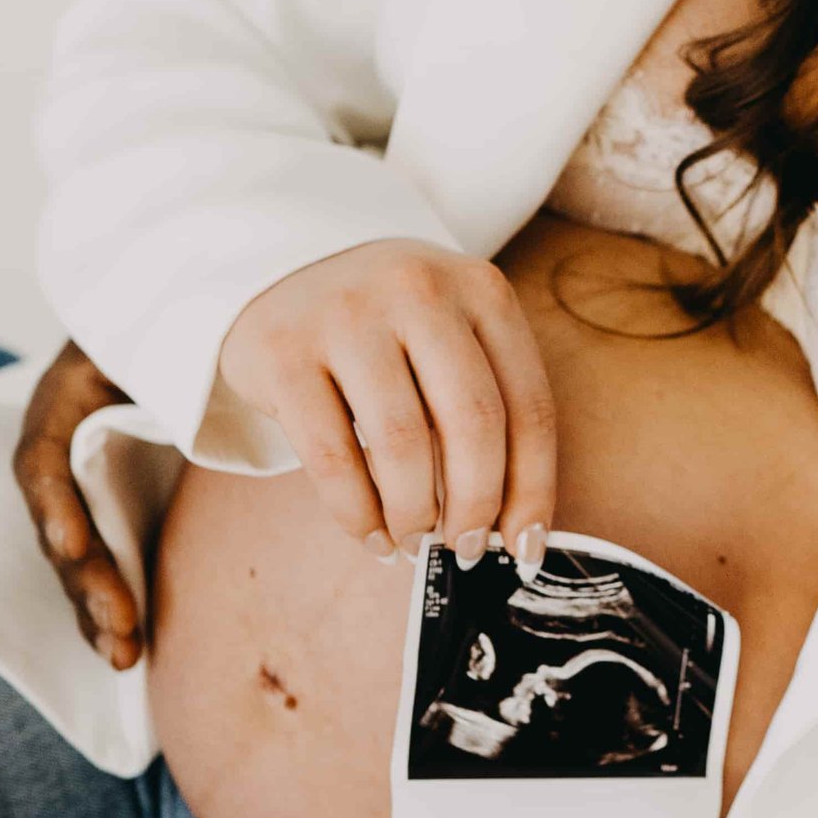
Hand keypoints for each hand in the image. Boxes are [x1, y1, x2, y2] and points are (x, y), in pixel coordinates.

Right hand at [13, 340, 143, 666]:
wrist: (156, 336)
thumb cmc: (159, 333)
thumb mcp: (151, 339)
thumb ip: (165, 365)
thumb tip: (204, 385)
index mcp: (60, 408)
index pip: (43, 463)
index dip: (56, 508)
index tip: (74, 547)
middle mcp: (57, 457)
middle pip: (61, 528)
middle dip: (89, 582)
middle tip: (120, 625)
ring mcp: (76, 492)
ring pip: (76, 562)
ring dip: (96, 611)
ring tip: (123, 654)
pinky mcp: (102, 519)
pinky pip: (97, 569)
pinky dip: (108, 610)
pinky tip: (126, 651)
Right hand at [216, 239, 556, 569]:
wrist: (283, 268)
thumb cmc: (388, 324)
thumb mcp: (451, 335)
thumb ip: (484, 405)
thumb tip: (511, 524)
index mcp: (480, 289)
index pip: (528, 406)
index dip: (534, 488)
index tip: (526, 544)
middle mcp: (418, 291)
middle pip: (473, 425)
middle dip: (477, 507)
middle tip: (467, 549)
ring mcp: (346, 316)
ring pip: (402, 445)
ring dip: (415, 514)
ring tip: (415, 539)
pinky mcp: (284, 352)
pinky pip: (331, 457)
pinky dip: (358, 514)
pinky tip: (373, 536)